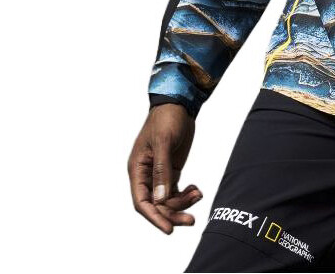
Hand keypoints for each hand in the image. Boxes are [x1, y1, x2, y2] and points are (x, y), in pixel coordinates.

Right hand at [128, 103, 200, 233]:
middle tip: (191, 219)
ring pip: (167, 200)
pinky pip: (175, 191)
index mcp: (137, 169)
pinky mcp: (171, 170)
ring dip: (182, 203)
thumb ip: (162, 171)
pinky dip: (185, 195)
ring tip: (198, 194)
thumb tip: (160, 199)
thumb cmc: (166, 119)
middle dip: (173, 213)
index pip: (141, 202)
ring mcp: (159, 174)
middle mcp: (145, 175)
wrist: (179, 104)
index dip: (154, 217)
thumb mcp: (163, 143)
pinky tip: (196, 190)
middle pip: (156, 204)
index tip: (169, 229)